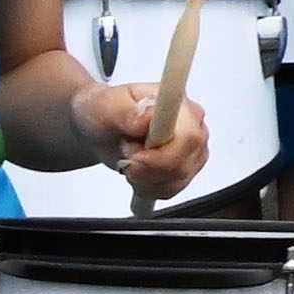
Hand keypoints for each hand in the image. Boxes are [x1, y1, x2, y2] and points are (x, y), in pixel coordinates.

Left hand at [106, 69, 218, 203]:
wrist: (100, 127)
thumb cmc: (105, 111)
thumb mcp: (105, 107)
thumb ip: (127, 112)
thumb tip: (148, 116)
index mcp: (178, 103)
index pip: (189, 137)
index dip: (162, 155)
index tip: (134, 156)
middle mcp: (193, 124)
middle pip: (183, 163)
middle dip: (148, 169)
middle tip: (126, 157)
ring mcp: (192, 149)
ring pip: (177, 180)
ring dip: (145, 179)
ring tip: (128, 161)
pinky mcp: (186, 168)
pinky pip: (172, 189)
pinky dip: (148, 187)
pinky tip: (137, 173)